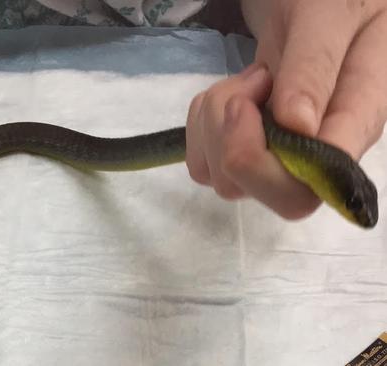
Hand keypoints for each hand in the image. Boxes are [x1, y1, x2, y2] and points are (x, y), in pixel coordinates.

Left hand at [186, 0, 386, 218]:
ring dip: (215, 125)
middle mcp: (320, 151)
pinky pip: (204, 160)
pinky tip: (227, 93)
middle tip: (243, 92)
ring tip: (246, 82)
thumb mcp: (328, 15)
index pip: (310, 188)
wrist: (313, 0)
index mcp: (356, 124)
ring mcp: (280, 153)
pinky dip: (201, 125)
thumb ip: (316, 67)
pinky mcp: (246, 146)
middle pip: (268, 196)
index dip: (264, 164)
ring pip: (225, 179)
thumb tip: (300, 128)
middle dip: (233, 145)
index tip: (249, 105)